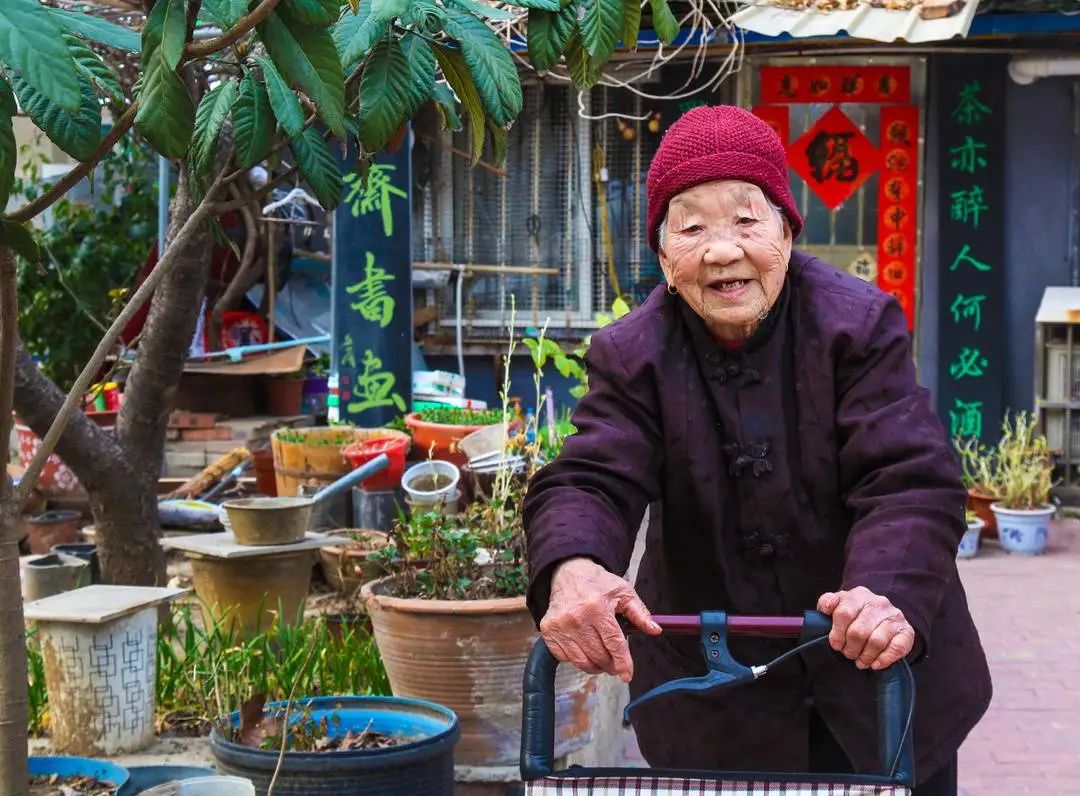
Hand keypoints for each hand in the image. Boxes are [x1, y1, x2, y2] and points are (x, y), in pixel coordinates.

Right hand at [540, 557, 660, 681]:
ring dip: (595, 667)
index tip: (628, 675)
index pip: (613, 643)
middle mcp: (576, 618)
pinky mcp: (548, 630)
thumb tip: (655, 630)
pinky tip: (584, 651)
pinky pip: (564, 658)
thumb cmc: (598, 583)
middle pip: (598, 655)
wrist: (569, 572)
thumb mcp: (624, 592)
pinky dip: (576, 660)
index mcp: (597, 608)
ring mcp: (560, 625)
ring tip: (602, 662)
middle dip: (611, 665)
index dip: (623, 662)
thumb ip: (640, 613)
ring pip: (581, 661)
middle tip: (615, 664)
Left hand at [817, 587, 914, 670]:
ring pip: (876, 641)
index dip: (837, 633)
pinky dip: (883, 660)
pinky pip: (896, 649)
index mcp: (859, 595)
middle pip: (859, 631)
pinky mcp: (907, 631)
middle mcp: (879, 603)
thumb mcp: (839, 604)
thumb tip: (827, 607)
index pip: (844, 613)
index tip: (835, 644)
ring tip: (860, 661)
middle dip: (850, 647)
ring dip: (865, 656)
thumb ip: (827, 602)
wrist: (883, 615)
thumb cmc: (855, 613)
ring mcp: (894, 616)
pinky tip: (874, 664)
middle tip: (848, 654)